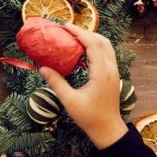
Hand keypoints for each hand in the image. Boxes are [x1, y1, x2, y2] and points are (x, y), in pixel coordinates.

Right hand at [39, 25, 127, 148]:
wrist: (107, 129)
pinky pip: (106, 55)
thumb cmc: (89, 117)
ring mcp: (114, 72)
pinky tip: (81, 53)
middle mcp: (111, 69)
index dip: (80, 33)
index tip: (65, 26)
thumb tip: (42, 67)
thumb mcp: (69, 101)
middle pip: (103, 41)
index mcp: (101, 73)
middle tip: (68, 30)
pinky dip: (95, 48)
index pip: (93, 45)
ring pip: (107, 47)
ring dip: (92, 39)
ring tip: (74, 38)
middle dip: (86, 32)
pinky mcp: (113, 76)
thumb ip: (56, 82)